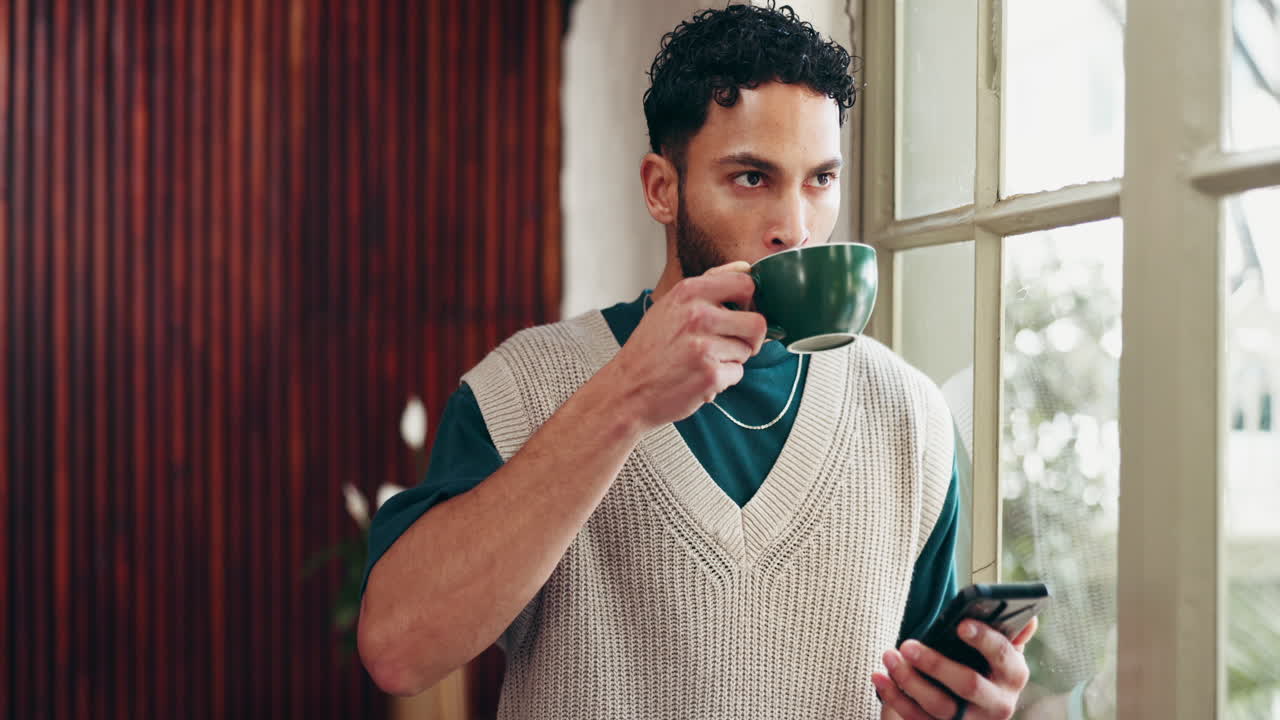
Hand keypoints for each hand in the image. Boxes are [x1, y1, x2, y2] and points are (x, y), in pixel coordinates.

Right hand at [601, 262, 766, 430]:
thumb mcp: (670, 305)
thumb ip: (708, 285)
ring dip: (731, 360)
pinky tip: (699, 377)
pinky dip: (723, 380)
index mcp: (688, 292)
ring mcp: (704, 346)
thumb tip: (745, 268)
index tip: (741, 314)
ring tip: (703, 362)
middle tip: (729, 345)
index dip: (750, 302)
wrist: (626, 390)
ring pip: (747, 350)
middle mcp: (698, 315)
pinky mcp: (710, 374)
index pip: (746, 283)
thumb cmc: (649, 350)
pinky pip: (737, 373)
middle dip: (749, 338)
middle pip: (757, 323)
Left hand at [872, 617, 1037, 719]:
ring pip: (940, 706)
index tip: (961, 624)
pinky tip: (880, 678)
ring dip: (909, 681)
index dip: (984, 640)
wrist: (975, 710)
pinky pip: (918, 719)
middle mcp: (998, 704)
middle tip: (907, 644)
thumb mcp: (1000, 653)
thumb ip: (1010, 634)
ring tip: (890, 657)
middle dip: (936, 664)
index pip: (1004, 656)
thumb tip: (1028, 617)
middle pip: (968, 685)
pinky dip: (895, 698)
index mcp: (1014, 676)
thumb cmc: (985, 668)